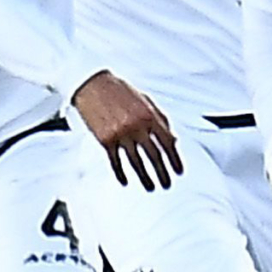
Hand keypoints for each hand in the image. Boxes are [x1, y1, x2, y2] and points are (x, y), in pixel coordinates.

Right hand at [72, 71, 183, 190]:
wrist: (93, 85)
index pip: (167, 142)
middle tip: (167, 184)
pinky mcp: (105, 140)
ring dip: (145, 177)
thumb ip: (160, 119)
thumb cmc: (120, 90)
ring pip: (136, 162)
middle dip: (162, 172)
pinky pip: (115, 161)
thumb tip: (172, 138)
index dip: (175, 159)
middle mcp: (137, 126)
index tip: (179, 170)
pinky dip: (121, 173)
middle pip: (154, 155)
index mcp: (150, 116)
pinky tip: (126, 181)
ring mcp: (121, 134)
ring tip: (151, 187)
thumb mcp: (145, 100)